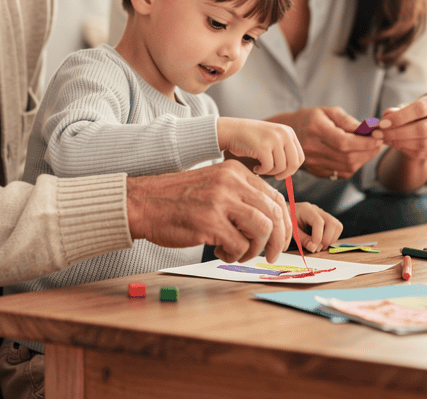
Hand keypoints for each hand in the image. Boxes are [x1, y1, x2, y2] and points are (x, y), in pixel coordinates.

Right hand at [126, 159, 291, 263]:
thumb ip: (239, 196)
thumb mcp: (214, 185)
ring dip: (255, 249)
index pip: (275, 197)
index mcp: (235, 172)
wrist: (143, 203)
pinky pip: (239, 245)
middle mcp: (231, 182)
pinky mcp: (209, 222)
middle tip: (269, 255)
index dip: (283, 223)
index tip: (279, 239)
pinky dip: (235, 255)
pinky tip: (220, 251)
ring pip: (262, 230)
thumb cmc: (177, 200)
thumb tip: (270, 220)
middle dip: (277, 240)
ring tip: (239, 253)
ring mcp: (220, 201)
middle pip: (274, 214)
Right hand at [217, 117, 303, 179]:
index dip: (292, 169)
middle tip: (274, 176)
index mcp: (288, 132)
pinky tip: (256, 167)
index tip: (282, 172)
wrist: (232, 130)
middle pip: (294, 164)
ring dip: (270, 172)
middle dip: (284, 174)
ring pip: (281, 167)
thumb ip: (284, 150)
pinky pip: (268, 167)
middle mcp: (284, 134)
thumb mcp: (272, 138)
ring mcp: (274, 139)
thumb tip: (292, 171)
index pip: (300, 157)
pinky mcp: (263, 147)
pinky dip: (262, 171)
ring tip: (261, 168)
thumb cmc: (251, 138)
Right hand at [267, 107, 382, 179]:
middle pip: (347, 157)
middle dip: (368, 151)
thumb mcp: (328, 112)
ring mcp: (314, 163)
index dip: (364, 142)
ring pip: (347, 168)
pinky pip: (342, 174)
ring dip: (364, 159)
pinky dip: (354, 166)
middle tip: (379, 143)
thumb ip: (348, 121)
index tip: (378, 137)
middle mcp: (313, 149)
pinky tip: (357, 156)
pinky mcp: (317, 172)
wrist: (290, 134)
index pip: (344, 142)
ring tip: (369, 148)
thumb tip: (369, 129)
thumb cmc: (312, 119)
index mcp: (316, 130)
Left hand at [291, 201, 342, 252]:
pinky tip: (321, 242)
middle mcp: (317, 210)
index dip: (318, 237)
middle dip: (327, 239)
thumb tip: (313, 248)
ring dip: (330, 240)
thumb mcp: (291, 230)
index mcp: (306, 209)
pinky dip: (331, 238)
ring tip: (319, 246)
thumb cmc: (289, 221)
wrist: (289, 214)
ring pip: (337, 226)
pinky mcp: (328, 220)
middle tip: (317, 248)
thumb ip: (302, 239)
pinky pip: (337, 229)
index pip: (318, 222)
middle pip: (332, 223)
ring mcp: (324, 214)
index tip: (313, 247)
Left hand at [372, 91, 426, 191]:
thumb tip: (385, 118)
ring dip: (400, 143)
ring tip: (385, 139)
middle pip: (423, 129)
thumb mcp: (409, 105)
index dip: (400, 117)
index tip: (382, 123)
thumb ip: (397, 111)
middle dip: (397, 133)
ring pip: (424, 144)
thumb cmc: (419, 111)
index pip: (420, 108)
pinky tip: (397, 145)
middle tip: (379, 134)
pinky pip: (426, 154)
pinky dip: (408, 150)